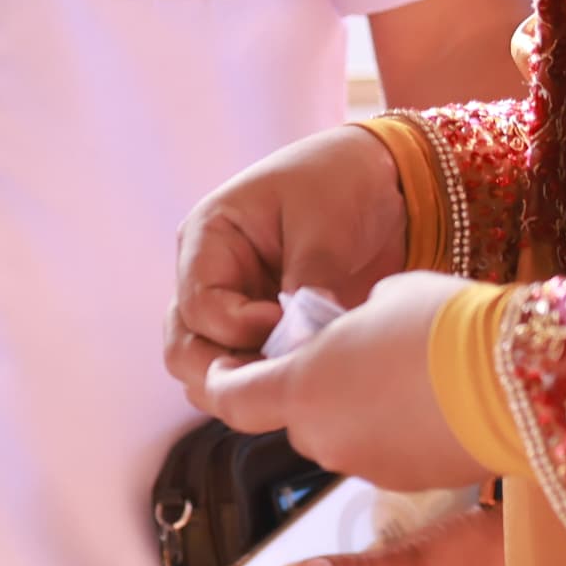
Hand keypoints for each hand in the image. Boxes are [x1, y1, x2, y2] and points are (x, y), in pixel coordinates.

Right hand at [167, 126, 415, 409]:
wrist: (379, 179)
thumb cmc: (338, 181)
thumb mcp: (323, 223)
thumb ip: (309, 280)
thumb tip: (304, 339)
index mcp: (208, 240)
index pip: (199, 306)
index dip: (240, 327)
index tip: (289, 322)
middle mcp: (209, 279)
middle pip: (185, 348)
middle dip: (226, 372)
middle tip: (282, 378)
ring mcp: (234, 309)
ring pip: (209, 369)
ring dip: (245, 385)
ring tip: (299, 381)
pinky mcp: (265, 332)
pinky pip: (247, 372)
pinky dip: (269, 385)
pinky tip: (310, 382)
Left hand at [204, 272, 485, 490]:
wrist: (518, 380)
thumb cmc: (444, 327)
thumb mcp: (382, 300)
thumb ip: (349, 324)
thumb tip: (355, 331)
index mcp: (300, 389)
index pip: (230, 400)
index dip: (222, 383)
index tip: (226, 365)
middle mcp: (322, 438)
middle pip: (294, 419)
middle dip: (308, 391)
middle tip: (342, 354)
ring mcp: (366, 467)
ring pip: (341, 436)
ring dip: (354, 411)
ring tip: (397, 372)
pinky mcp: (410, 482)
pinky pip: (383, 453)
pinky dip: (392, 431)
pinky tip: (428, 401)